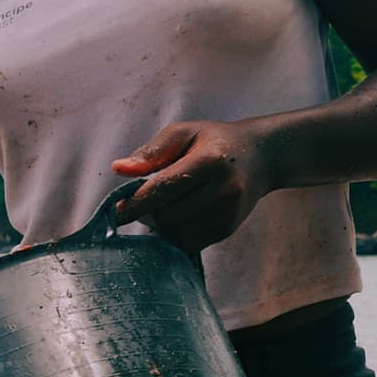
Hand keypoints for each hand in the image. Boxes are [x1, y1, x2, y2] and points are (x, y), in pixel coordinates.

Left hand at [112, 119, 278, 250]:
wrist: (260, 158)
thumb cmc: (213, 141)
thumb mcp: (183, 133)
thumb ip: (151, 152)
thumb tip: (119, 169)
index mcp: (210, 161)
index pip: (163, 189)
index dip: (135, 203)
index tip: (116, 210)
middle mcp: (224, 190)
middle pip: (168, 216)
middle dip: (148, 214)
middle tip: (143, 203)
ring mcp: (228, 213)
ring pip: (176, 234)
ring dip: (159, 226)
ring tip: (162, 207)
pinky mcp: (227, 230)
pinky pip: (188, 243)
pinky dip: (174, 235)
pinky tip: (176, 217)